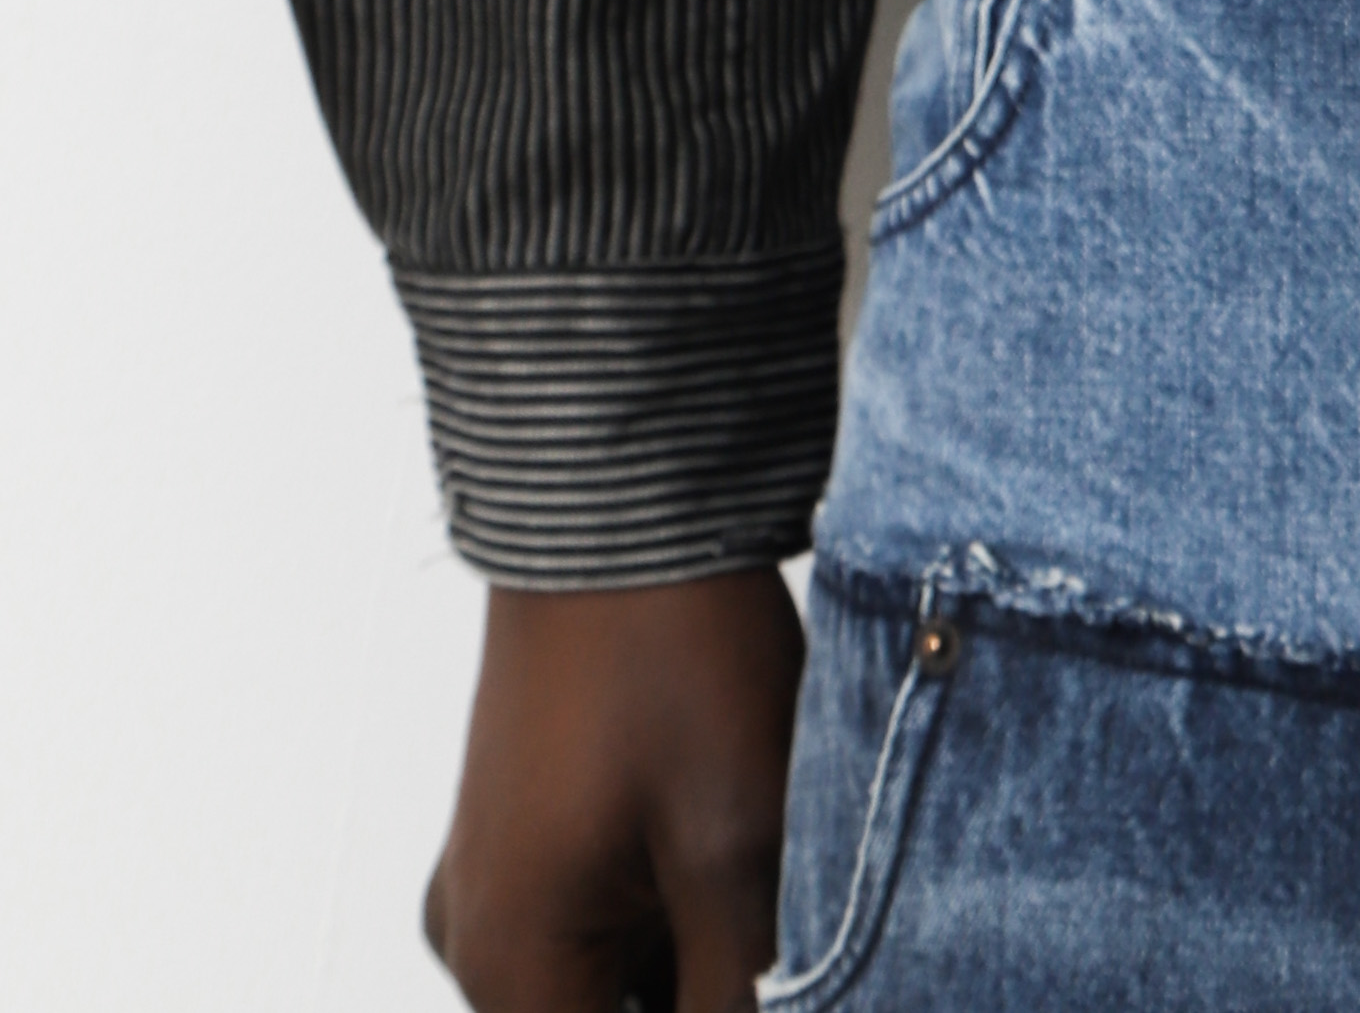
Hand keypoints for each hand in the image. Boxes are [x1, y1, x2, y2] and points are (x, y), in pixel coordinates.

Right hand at [423, 571, 803, 1012]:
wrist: (623, 496)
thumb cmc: (669, 652)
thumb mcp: (737, 847)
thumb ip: (747, 994)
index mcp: (511, 967)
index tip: (769, 986)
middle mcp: (482, 941)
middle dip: (706, 994)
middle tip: (776, 918)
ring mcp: (501, 880)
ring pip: (615, 979)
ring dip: (697, 959)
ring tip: (771, 880)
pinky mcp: (533, 831)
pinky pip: (602, 916)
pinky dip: (677, 909)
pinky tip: (743, 849)